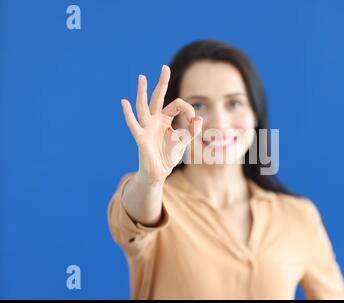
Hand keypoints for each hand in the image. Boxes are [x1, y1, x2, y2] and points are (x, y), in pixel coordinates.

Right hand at [121, 65, 202, 183]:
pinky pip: (133, 124)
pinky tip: (124, 102)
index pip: (177, 105)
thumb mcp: (184, 142)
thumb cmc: (169, 156)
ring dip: (143, 92)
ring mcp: (146, 127)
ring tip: (142, 77)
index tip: (194, 120)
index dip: (188, 109)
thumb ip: (193, 130)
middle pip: (158, 97)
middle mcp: (154, 120)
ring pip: (143, 106)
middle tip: (165, 67)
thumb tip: (198, 117)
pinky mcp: (141, 137)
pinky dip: (128, 113)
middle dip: (162, 83)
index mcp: (165, 119)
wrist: (158, 173)